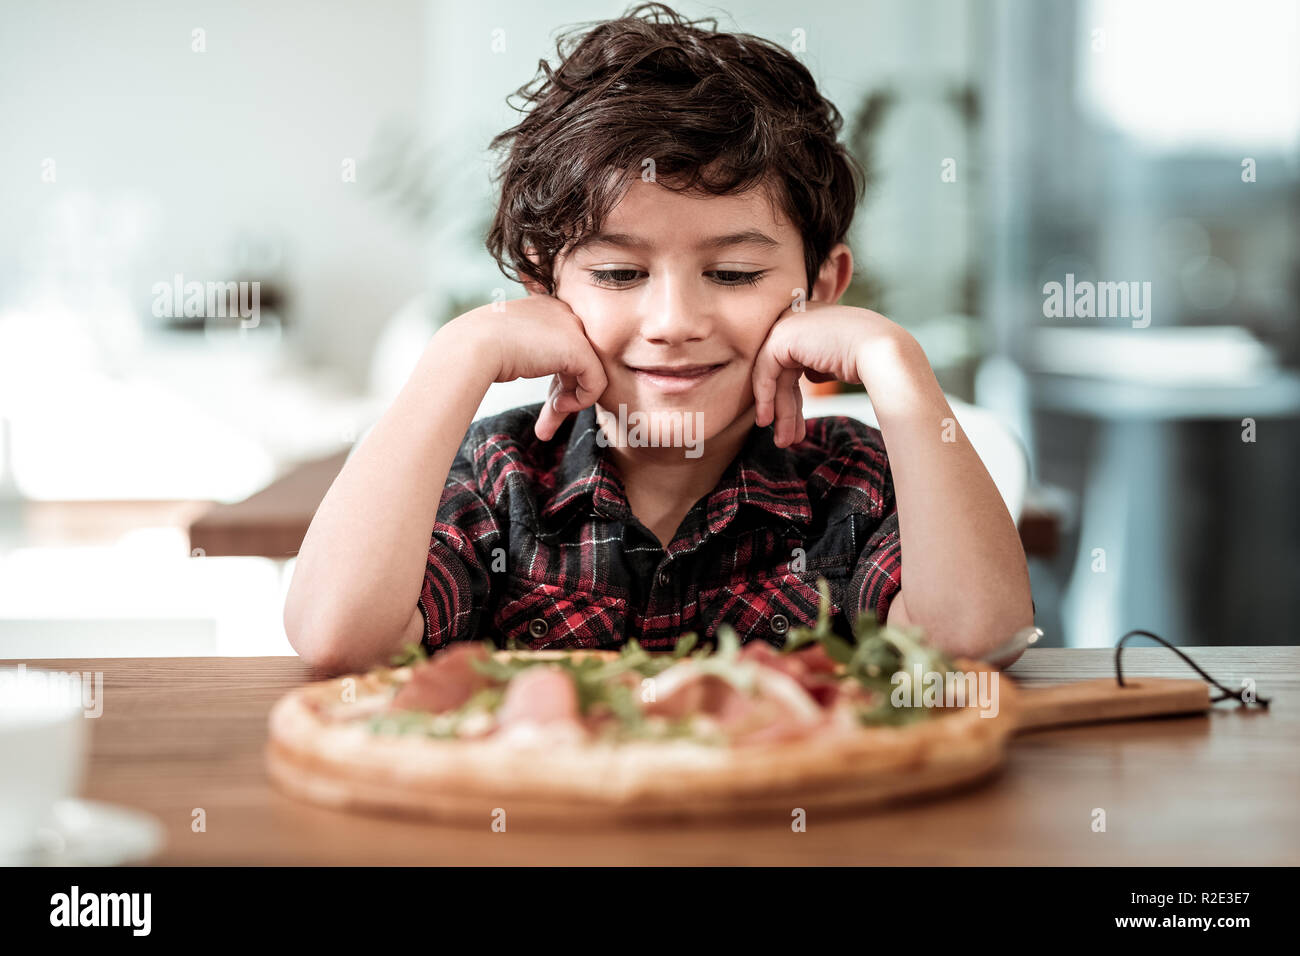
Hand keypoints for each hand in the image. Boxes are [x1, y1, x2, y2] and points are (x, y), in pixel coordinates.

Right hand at [452, 292, 607, 440]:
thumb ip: (534, 357)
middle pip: (575, 363)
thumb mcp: (510, 347)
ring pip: (587, 375)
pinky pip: (596, 382)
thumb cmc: (478, 350)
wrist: (472, 347)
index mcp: (547, 308)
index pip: (563, 350)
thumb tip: (552, 382)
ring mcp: (574, 328)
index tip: (542, 403)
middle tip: (544, 427)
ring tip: (545, 428)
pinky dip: (581, 401)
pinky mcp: (581, 349)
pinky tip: (556, 407)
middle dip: (563, 397)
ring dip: (568, 405)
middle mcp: (564, 312)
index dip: (557, 382)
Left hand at [751, 302, 903, 446]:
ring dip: (779, 411)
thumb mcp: (837, 362)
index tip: (795, 426)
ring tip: (783, 440)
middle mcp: (797, 317)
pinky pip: (765, 371)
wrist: (882, 353)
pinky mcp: (782, 335)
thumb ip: (820, 366)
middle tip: (786, 439)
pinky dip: (766, 397)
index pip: (793, 363)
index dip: (792, 397)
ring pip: (773, 375)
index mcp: (812, 320)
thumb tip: (810, 375)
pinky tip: (768, 420)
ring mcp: (788, 322)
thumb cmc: (871, 360)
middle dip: (785, 408)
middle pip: (783, 371)